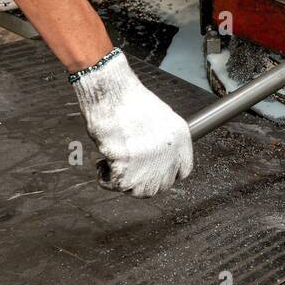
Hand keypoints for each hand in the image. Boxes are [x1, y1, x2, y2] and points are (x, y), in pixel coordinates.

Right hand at [70, 49, 193, 195]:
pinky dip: (105, 178)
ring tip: (113, 165)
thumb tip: (157, 159)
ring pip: (139, 191)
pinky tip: (102, 164)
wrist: (111, 93)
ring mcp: (149, 163)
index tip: (152, 173)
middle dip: (142, 181)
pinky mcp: (127, 169)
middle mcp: (169, 154)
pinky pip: (116, 185)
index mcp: (180, 139)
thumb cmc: (129, 101)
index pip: (182, 172)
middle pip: (159, 186)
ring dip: (124, 182)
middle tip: (128, 170)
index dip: (164, 175)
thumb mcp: (161, 118)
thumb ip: (163, 142)